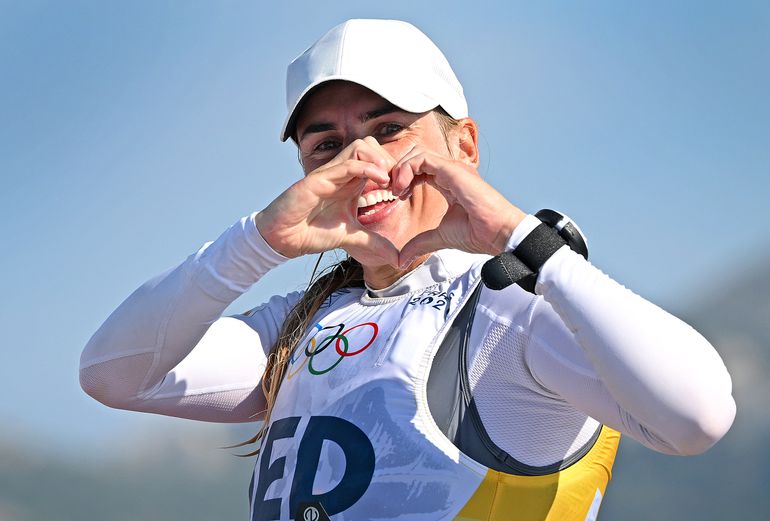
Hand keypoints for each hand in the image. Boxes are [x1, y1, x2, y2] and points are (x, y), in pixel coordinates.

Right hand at [255, 137, 400, 266]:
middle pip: (370, 144)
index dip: (393, 169)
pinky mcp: (318, 179)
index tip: (402, 190)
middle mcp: (341, 173)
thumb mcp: (352, 237)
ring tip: (387, 182)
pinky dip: (367, 168)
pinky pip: (347, 164)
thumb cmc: (313, 231)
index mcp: (350, 181)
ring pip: (360, 146)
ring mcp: (330, 174)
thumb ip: (375, 243)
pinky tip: (379, 182)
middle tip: (396, 183)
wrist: (284, 238)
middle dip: (389, 160)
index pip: (377, 158)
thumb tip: (398, 260)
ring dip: (379, 160)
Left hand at [391, 146, 525, 267]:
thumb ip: (419, 243)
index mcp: (449, 181)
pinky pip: (422, 159)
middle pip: (415, 156)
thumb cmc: (478, 233)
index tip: (395, 196)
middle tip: (390, 190)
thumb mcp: (439, 237)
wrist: (497, 234)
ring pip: (417, 153)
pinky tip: (402, 188)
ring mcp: (452, 168)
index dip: (403, 178)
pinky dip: (407, 169)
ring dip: (400, 169)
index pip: (420, 167)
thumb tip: (401, 259)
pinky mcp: (453, 170)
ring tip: (395, 190)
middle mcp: (450, 171)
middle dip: (398, 170)